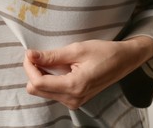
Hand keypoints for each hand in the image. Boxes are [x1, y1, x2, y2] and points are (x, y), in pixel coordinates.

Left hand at [23, 37, 152, 108]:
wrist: (123, 61)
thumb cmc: (104, 52)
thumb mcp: (77, 50)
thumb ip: (52, 55)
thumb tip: (31, 55)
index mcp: (74, 86)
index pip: (39, 83)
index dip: (29, 67)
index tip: (29, 53)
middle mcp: (73, 99)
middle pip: (37, 90)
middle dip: (33, 72)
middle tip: (38, 55)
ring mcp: (74, 101)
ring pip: (43, 92)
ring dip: (41, 76)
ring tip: (50, 60)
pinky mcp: (75, 100)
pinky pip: (53, 92)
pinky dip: (49, 80)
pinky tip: (57, 68)